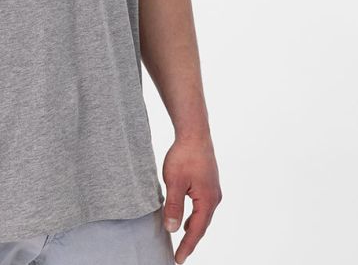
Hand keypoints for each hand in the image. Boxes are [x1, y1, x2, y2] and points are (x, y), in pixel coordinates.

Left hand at [161, 135, 221, 263]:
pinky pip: (202, 206)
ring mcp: (213, 190)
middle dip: (191, 241)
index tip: (178, 260)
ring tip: (183, 240)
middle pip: (202, 225)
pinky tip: (187, 217)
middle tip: (180, 255)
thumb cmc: (184, 155)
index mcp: (207, 201)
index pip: (196, 231)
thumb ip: (174, 206)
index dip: (187, 246)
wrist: (195, 133)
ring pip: (202, 215)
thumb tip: (172, 229)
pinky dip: (195, 216)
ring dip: (193, 228)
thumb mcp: (174, 182)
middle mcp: (214, 198)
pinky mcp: (209, 183)